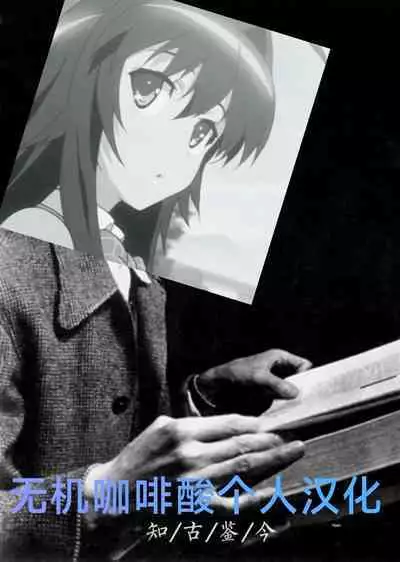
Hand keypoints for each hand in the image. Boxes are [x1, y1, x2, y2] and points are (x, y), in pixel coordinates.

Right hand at [85, 414, 303, 519]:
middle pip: (241, 443)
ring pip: (243, 467)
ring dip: (273, 458)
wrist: (116, 494)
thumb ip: (193, 423)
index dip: (255, 422)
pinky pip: (233, 503)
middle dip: (271, 438)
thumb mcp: (161, 426)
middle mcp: (191, 454)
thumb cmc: (138, 457)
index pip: (229, 422)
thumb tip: (227, 424)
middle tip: (292, 433)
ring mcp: (196, 482)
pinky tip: (274, 490)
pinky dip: (255, 498)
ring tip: (293, 449)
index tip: (271, 422)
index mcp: (182, 430)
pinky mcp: (196, 506)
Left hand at [195, 349, 311, 414]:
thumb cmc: (236, 374)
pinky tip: (285, 414)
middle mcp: (278, 369)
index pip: (303, 365)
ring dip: (291, 400)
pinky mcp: (267, 394)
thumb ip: (278, 384)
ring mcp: (273, 382)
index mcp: (279, 357)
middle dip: (301, 389)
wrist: (216, 385)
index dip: (308, 375)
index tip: (312, 389)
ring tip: (297, 410)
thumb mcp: (258, 377)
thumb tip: (296, 393)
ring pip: (290, 391)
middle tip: (306, 403)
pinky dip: (283, 405)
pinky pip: (280, 400)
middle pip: (298, 379)